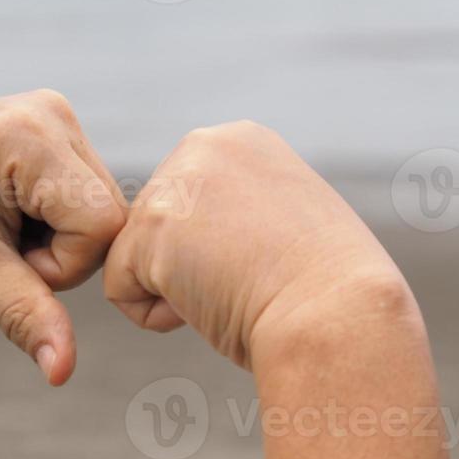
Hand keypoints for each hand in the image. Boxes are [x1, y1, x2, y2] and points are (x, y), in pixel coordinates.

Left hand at [0, 90, 126, 384]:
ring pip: (96, 211)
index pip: (102, 229)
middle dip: (56, 254)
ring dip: (52, 239)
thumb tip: (64, 371)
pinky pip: (78, 194)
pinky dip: (47, 220)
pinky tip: (0, 212)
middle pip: (106, 219)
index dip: (59, 266)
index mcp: (35, 136)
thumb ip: (25, 313)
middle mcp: (53, 115)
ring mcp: (51, 116)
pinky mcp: (44, 126)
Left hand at [104, 122, 410, 369]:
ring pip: (138, 258)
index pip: (192, 206)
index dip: (225, 252)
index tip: (272, 262)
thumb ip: (238, 210)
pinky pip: (120, 290)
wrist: (337, 316)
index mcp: (243, 141)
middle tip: (255, 279)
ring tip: (238, 289)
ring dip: (181, 292)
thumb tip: (200, 239)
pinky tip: (210, 306)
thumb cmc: (327, 291)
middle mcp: (205, 145)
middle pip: (158, 228)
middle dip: (194, 269)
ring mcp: (174, 183)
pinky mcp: (149, 228)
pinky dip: (158, 317)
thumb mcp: (285, 221)